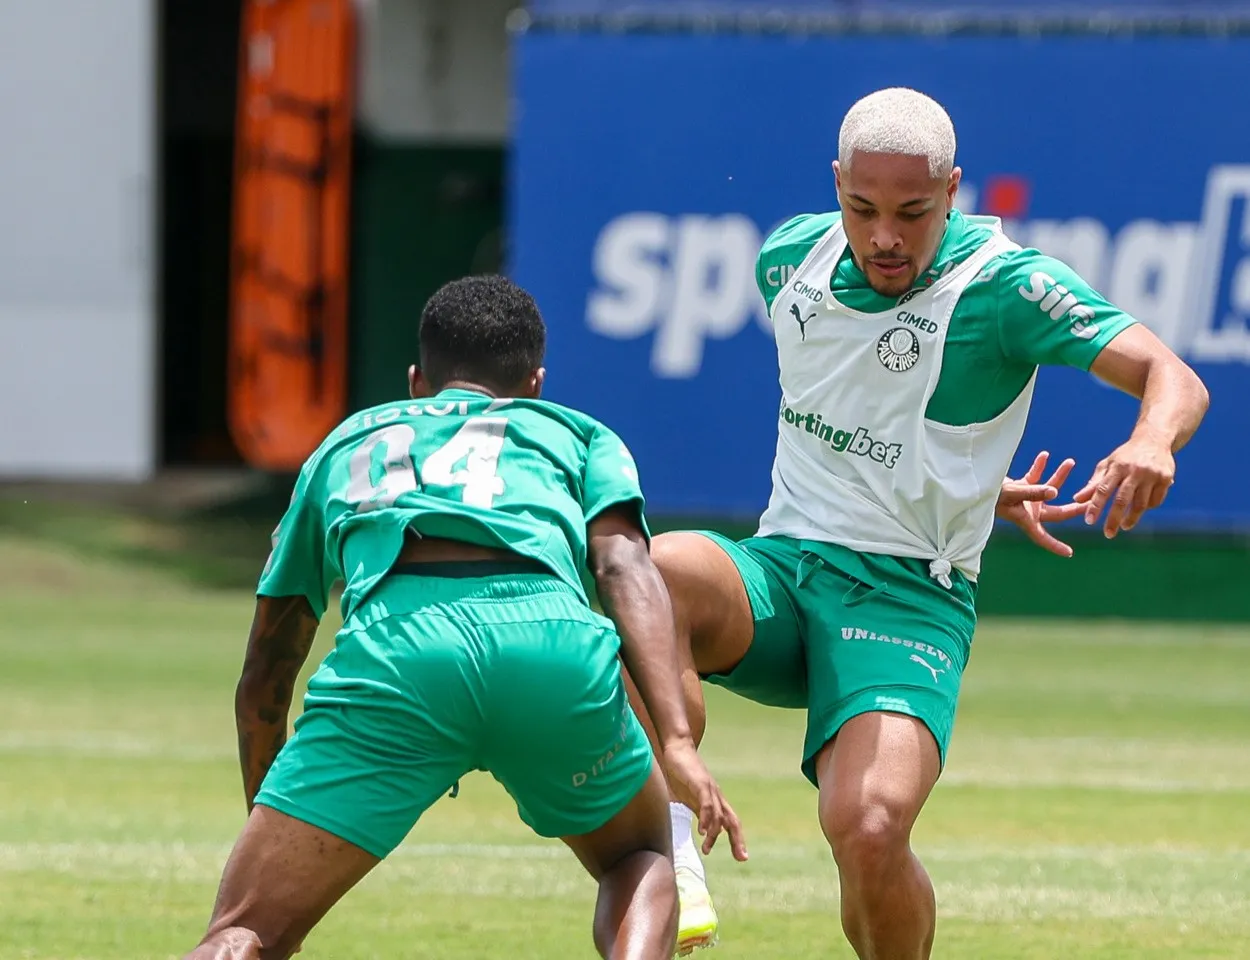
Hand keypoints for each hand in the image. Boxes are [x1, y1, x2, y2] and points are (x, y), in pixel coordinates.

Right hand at [660, 739, 747, 861]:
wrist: (677, 749)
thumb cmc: (683, 773)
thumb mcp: (691, 797)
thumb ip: (698, 811)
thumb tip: (701, 829)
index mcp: (715, 801)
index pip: (731, 823)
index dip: (737, 839)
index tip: (741, 857)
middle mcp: (716, 797)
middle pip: (732, 821)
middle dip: (737, 840)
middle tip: (741, 858)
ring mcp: (709, 790)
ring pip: (719, 815)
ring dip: (714, 834)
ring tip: (707, 848)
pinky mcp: (700, 783)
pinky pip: (707, 804)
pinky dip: (707, 818)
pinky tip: (702, 830)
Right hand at [996, 451, 1086, 557]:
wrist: (974, 482)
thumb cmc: (990, 492)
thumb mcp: (1013, 493)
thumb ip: (1033, 491)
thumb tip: (1055, 491)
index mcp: (1026, 519)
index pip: (1042, 537)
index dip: (1055, 546)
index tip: (1069, 553)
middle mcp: (1029, 511)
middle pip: (1057, 512)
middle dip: (1074, 506)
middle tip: (1091, 500)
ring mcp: (1025, 499)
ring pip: (1048, 489)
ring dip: (1059, 476)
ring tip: (1070, 462)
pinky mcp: (1019, 486)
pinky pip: (1034, 476)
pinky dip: (1040, 466)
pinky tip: (1045, 455)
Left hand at [1073, 431, 1175, 536]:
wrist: (1154, 439)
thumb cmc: (1125, 456)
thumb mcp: (1108, 464)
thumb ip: (1094, 482)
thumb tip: (1077, 500)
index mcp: (1117, 466)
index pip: (1103, 489)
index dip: (1095, 506)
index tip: (1089, 521)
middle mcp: (1134, 471)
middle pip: (1122, 500)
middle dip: (1113, 519)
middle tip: (1108, 534)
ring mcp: (1152, 475)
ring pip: (1141, 504)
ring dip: (1131, 518)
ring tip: (1123, 527)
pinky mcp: (1166, 479)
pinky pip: (1155, 501)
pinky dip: (1147, 508)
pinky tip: (1140, 511)